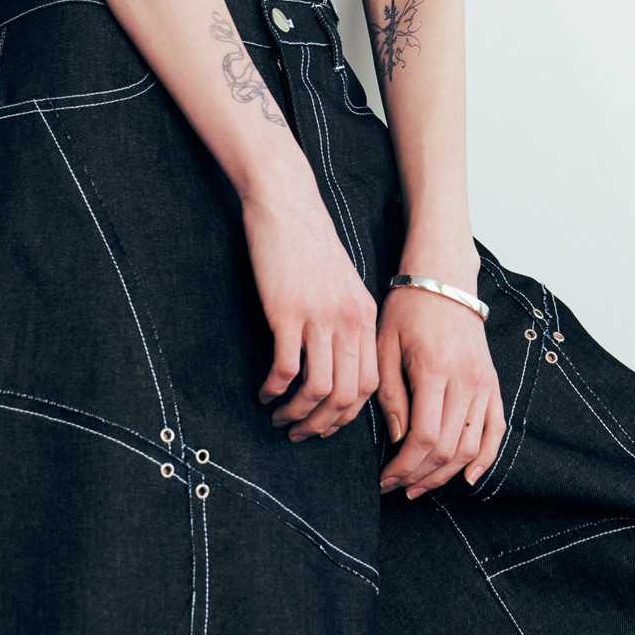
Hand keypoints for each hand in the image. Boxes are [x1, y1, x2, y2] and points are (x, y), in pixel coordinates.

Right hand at [241, 181, 379, 440]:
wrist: (287, 201)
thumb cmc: (308, 241)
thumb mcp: (341, 283)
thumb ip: (346, 320)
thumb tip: (337, 363)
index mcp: (365, 315)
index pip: (370, 384)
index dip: (348, 415)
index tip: (326, 424)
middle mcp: (349, 320)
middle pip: (346, 396)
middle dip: (323, 425)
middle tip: (299, 433)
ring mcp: (320, 316)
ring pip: (318, 390)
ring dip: (297, 414)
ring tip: (279, 417)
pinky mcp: (288, 312)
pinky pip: (286, 368)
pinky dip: (275, 389)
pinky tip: (263, 391)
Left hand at [377, 283, 505, 497]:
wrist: (444, 280)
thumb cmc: (407, 309)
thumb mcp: (385, 345)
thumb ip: (391, 393)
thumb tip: (397, 438)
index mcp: (435, 369)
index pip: (425, 436)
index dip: (404, 466)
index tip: (384, 478)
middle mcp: (466, 380)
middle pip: (449, 449)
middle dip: (420, 476)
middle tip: (396, 487)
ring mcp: (484, 384)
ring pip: (471, 447)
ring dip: (446, 475)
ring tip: (420, 486)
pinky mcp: (493, 384)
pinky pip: (496, 430)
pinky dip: (485, 459)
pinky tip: (467, 478)